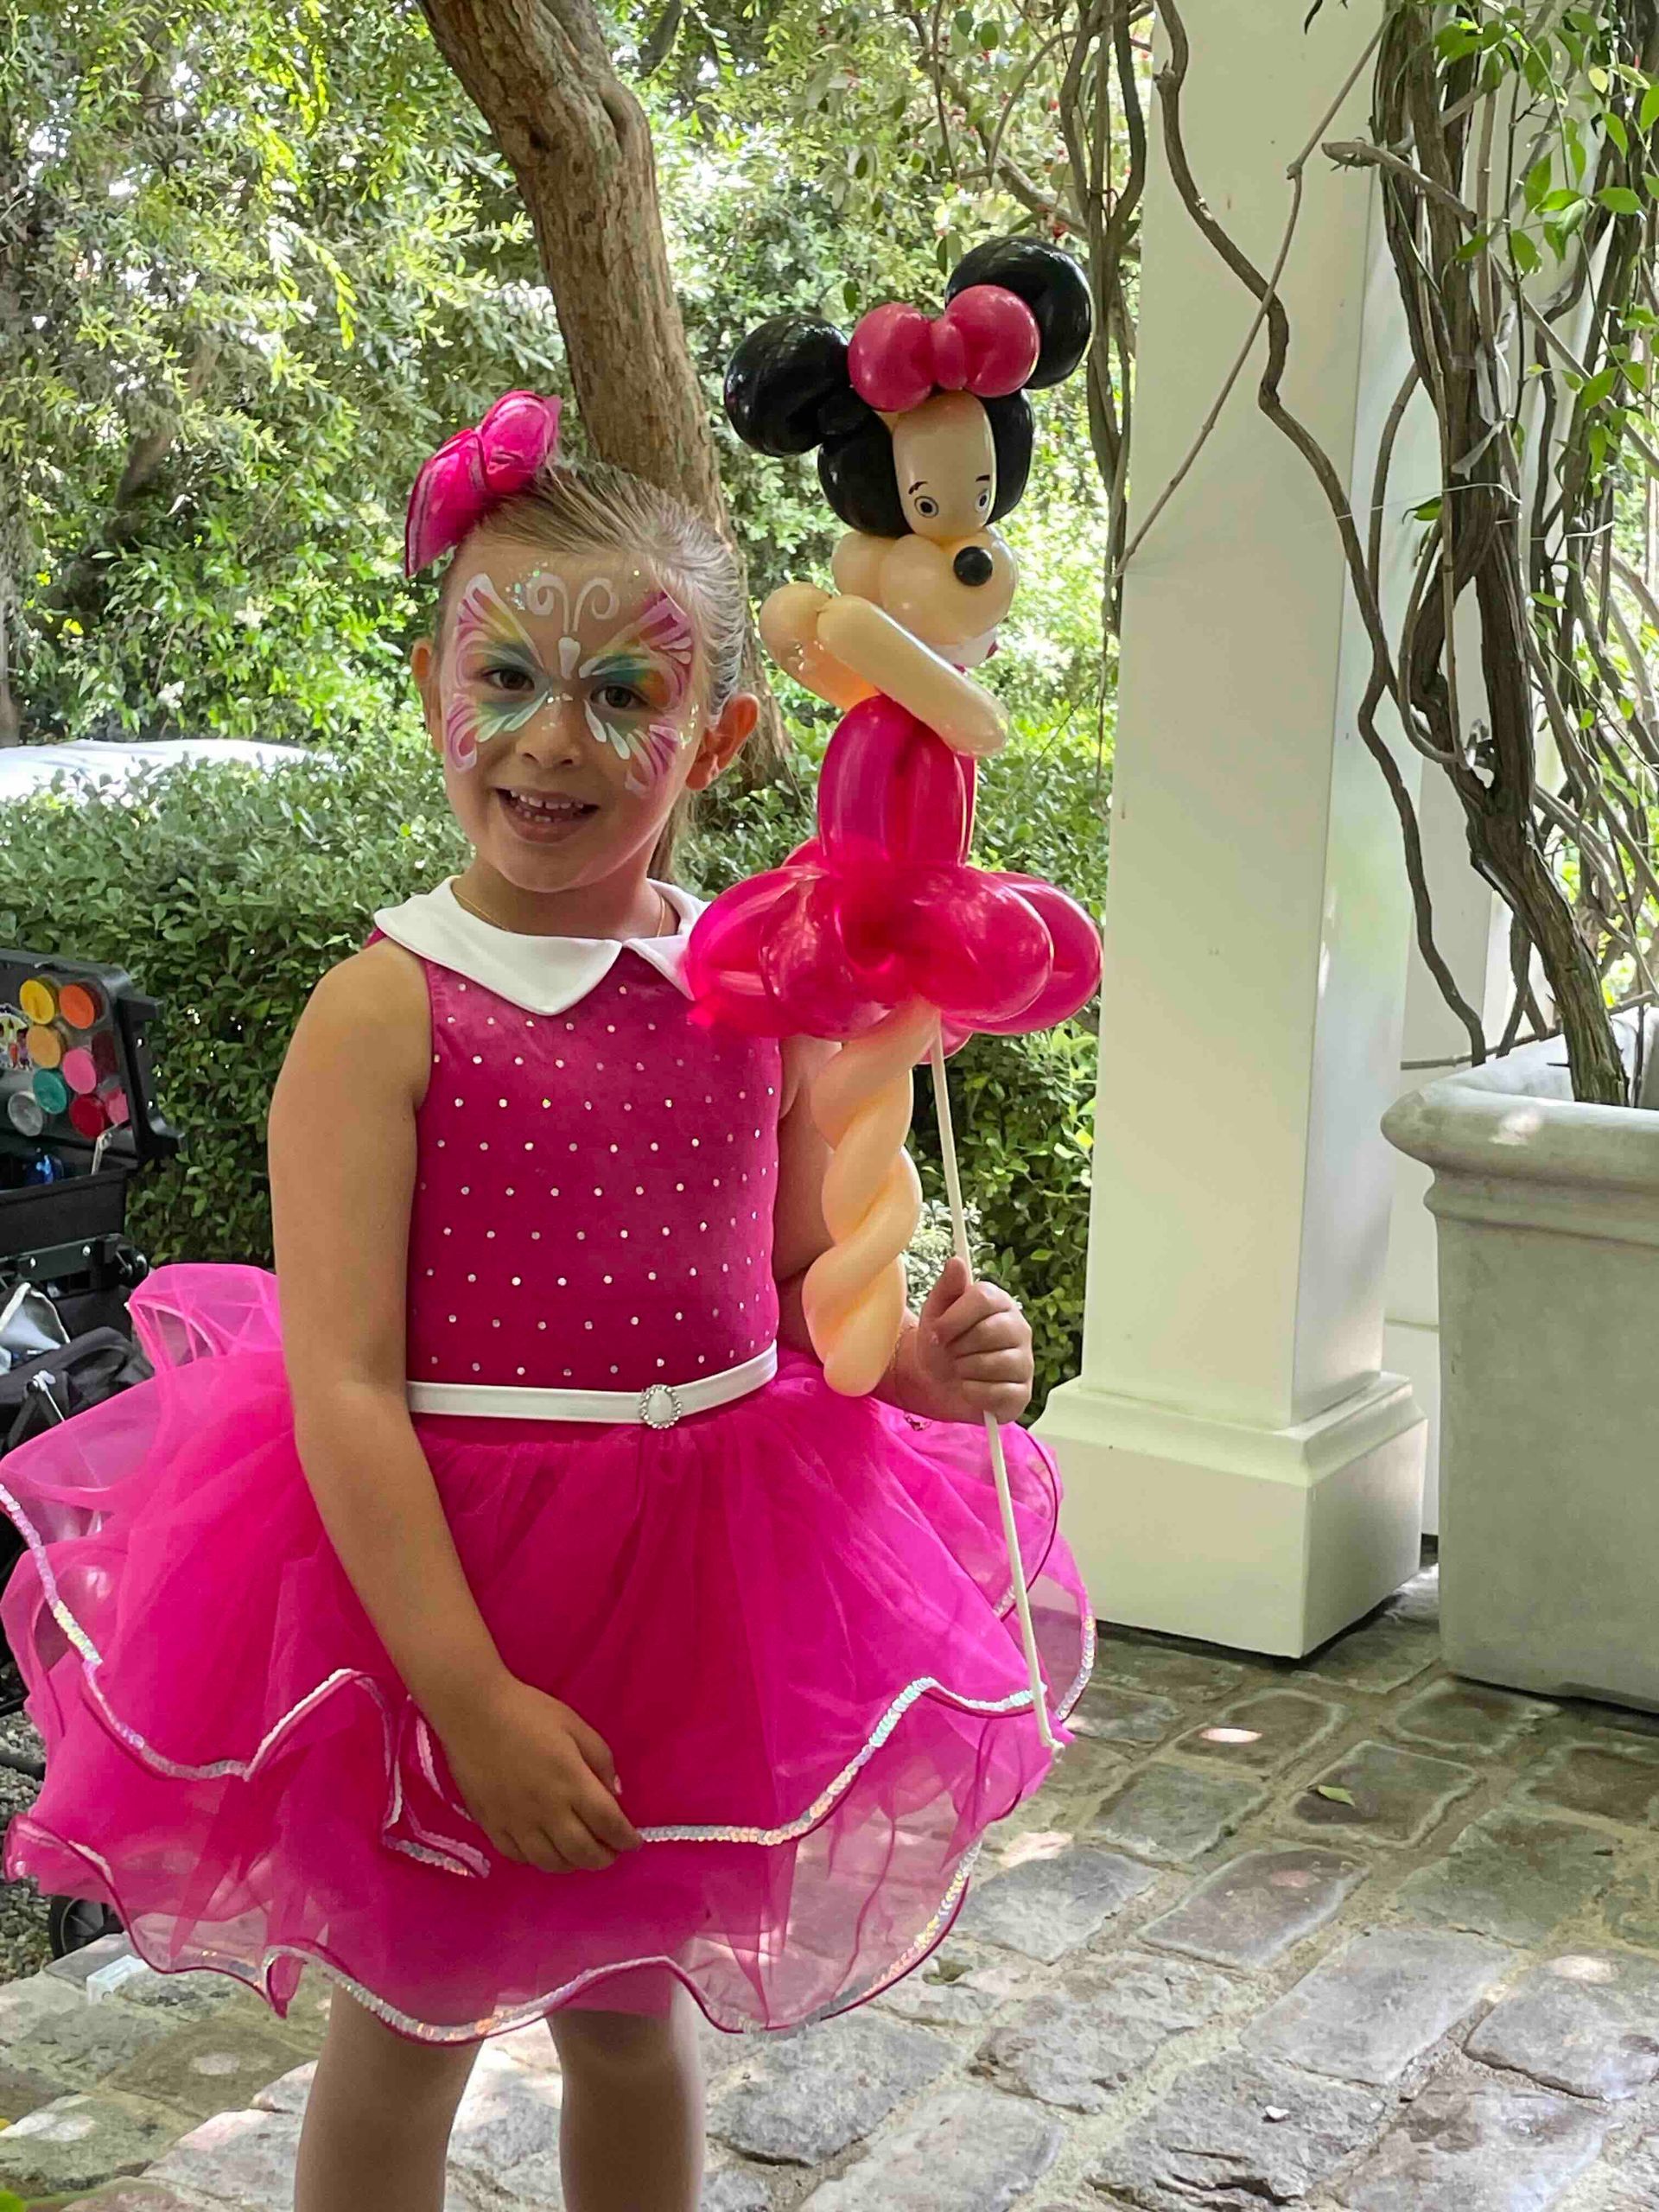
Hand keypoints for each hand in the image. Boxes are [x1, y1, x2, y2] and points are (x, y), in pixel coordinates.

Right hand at [435, 1674, 641, 1873]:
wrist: (473, 1713)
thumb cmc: (529, 1712)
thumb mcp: (576, 1726)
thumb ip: (601, 1761)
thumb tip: (614, 1794)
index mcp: (572, 1783)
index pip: (608, 1824)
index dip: (626, 1839)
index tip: (634, 1843)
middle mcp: (547, 1811)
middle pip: (583, 1852)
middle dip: (604, 1858)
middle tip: (611, 1852)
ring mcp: (517, 1823)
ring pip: (551, 1862)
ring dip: (573, 1864)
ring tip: (581, 1854)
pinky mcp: (492, 1826)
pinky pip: (519, 1857)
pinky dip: (539, 1860)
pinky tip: (546, 1850)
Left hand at [907, 1257, 1033, 1424]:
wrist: (936, 1381)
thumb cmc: (941, 1341)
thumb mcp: (936, 1311)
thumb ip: (947, 1287)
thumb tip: (956, 1262)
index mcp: (1000, 1302)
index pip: (983, 1299)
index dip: (955, 1317)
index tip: (937, 1331)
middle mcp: (1019, 1328)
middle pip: (986, 1332)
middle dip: (957, 1347)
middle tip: (951, 1351)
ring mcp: (1025, 1361)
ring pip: (990, 1364)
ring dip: (963, 1371)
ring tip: (960, 1368)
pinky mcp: (1023, 1392)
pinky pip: (995, 1393)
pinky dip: (973, 1393)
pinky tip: (969, 1387)